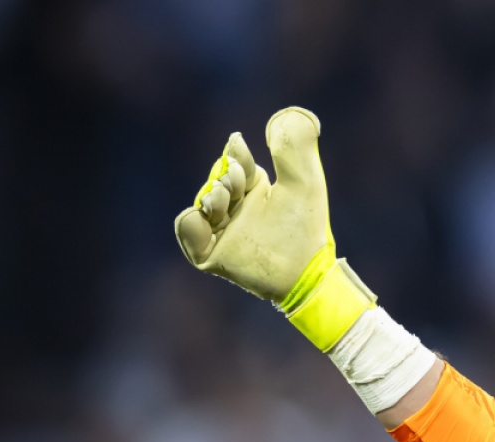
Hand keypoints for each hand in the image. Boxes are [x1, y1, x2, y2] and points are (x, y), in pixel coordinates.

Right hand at [174, 106, 332, 302]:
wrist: (304, 271)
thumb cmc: (306, 228)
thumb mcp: (304, 181)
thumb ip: (295, 147)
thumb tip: (284, 116)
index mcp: (257, 190)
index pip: (235, 162)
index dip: (235, 153)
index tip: (238, 146)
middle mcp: (238, 209)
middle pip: (217, 180)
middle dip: (225, 175)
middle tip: (237, 181)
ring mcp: (223, 231)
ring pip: (201, 203)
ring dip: (210, 195)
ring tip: (224, 198)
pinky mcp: (212, 253)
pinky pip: (188, 231)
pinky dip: (191, 222)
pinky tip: (205, 215)